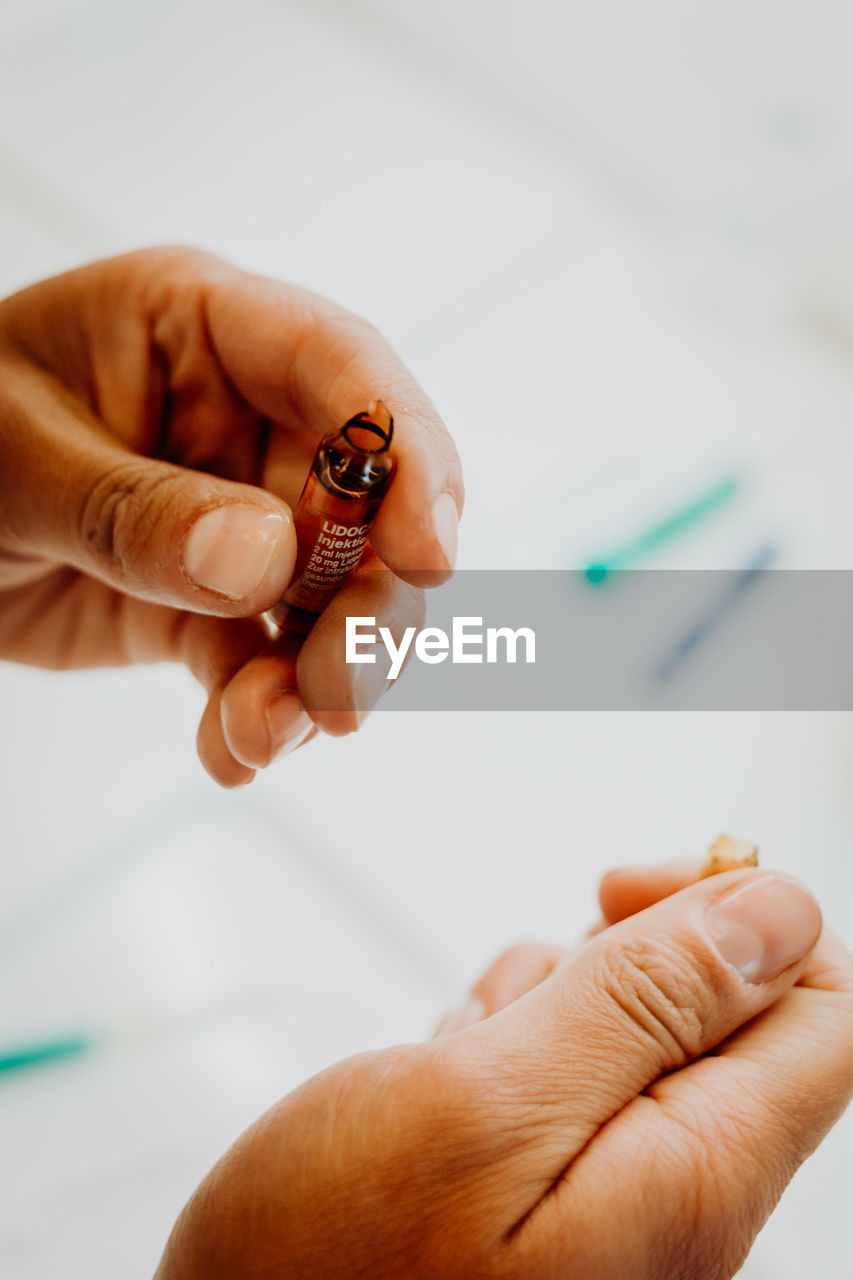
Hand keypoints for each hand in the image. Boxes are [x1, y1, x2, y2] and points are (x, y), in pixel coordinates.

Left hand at [0, 248, 462, 783]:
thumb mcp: (16, 457)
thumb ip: (136, 509)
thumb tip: (267, 559)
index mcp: (202, 333)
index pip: (340, 369)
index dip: (407, 454)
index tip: (430, 553)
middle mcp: (244, 426)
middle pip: (367, 505)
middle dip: (371, 602)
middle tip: (344, 684)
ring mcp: (236, 522)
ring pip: (333, 600)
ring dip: (323, 676)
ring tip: (267, 731)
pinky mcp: (210, 607)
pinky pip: (262, 665)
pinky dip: (261, 717)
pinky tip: (234, 751)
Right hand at [154, 863, 852, 1278]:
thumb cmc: (331, 1266)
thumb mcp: (484, 1103)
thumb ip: (644, 1003)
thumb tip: (779, 910)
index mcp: (695, 1173)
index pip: (822, 1005)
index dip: (746, 918)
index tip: (629, 896)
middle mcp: (678, 1189)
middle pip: (725, 1004)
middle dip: (620, 957)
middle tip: (530, 994)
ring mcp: (615, 1190)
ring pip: (634, 1020)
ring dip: (548, 997)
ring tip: (463, 1056)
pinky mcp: (555, 1184)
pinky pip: (571, 1062)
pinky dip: (508, 1036)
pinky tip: (446, 1080)